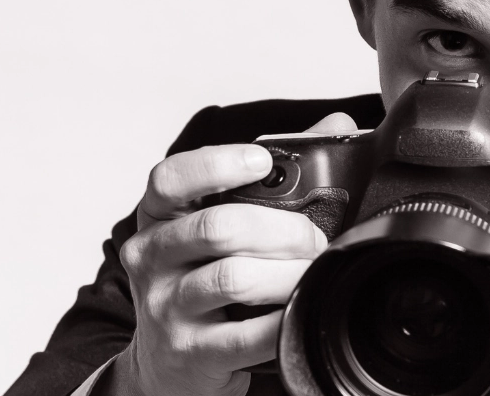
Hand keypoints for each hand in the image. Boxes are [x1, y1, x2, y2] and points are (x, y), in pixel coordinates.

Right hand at [97, 113, 357, 395]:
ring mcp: (166, 306)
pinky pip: (246, 333)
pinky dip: (283, 318)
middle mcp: (152, 256)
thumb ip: (273, 177)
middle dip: (283, 229)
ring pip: (234, 278)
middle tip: (313, 239)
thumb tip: (337, 126)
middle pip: (219, 228)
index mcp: (159, 217)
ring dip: (289, 273)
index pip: (171, 179)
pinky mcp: (190, 351)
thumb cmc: (201, 281)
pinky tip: (298, 309)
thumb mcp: (218, 227)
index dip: (218, 164)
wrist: (168, 363)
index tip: (263, 161)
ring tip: (311, 272)